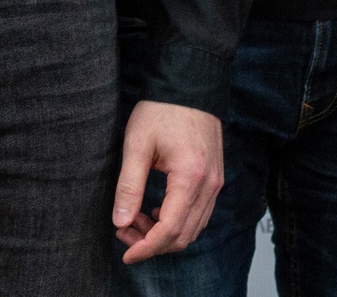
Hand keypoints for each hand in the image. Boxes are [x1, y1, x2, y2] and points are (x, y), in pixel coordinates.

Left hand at [113, 100, 223, 262]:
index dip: (146, 247)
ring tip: (136, 219)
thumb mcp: (137, 145)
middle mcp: (209, 184)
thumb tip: (120, 222)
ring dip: (165, 234)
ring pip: (193, 227)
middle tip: (124, 231)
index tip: (126, 253)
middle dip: (153, 243)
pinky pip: (200, 213)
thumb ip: (129, 187)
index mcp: (190, 177)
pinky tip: (157, 209)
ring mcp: (216, 182)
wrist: (191, 84)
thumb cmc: (162, 110)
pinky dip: (178, 221)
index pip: (170, 229)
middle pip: (184, 235)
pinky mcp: (215, 177)